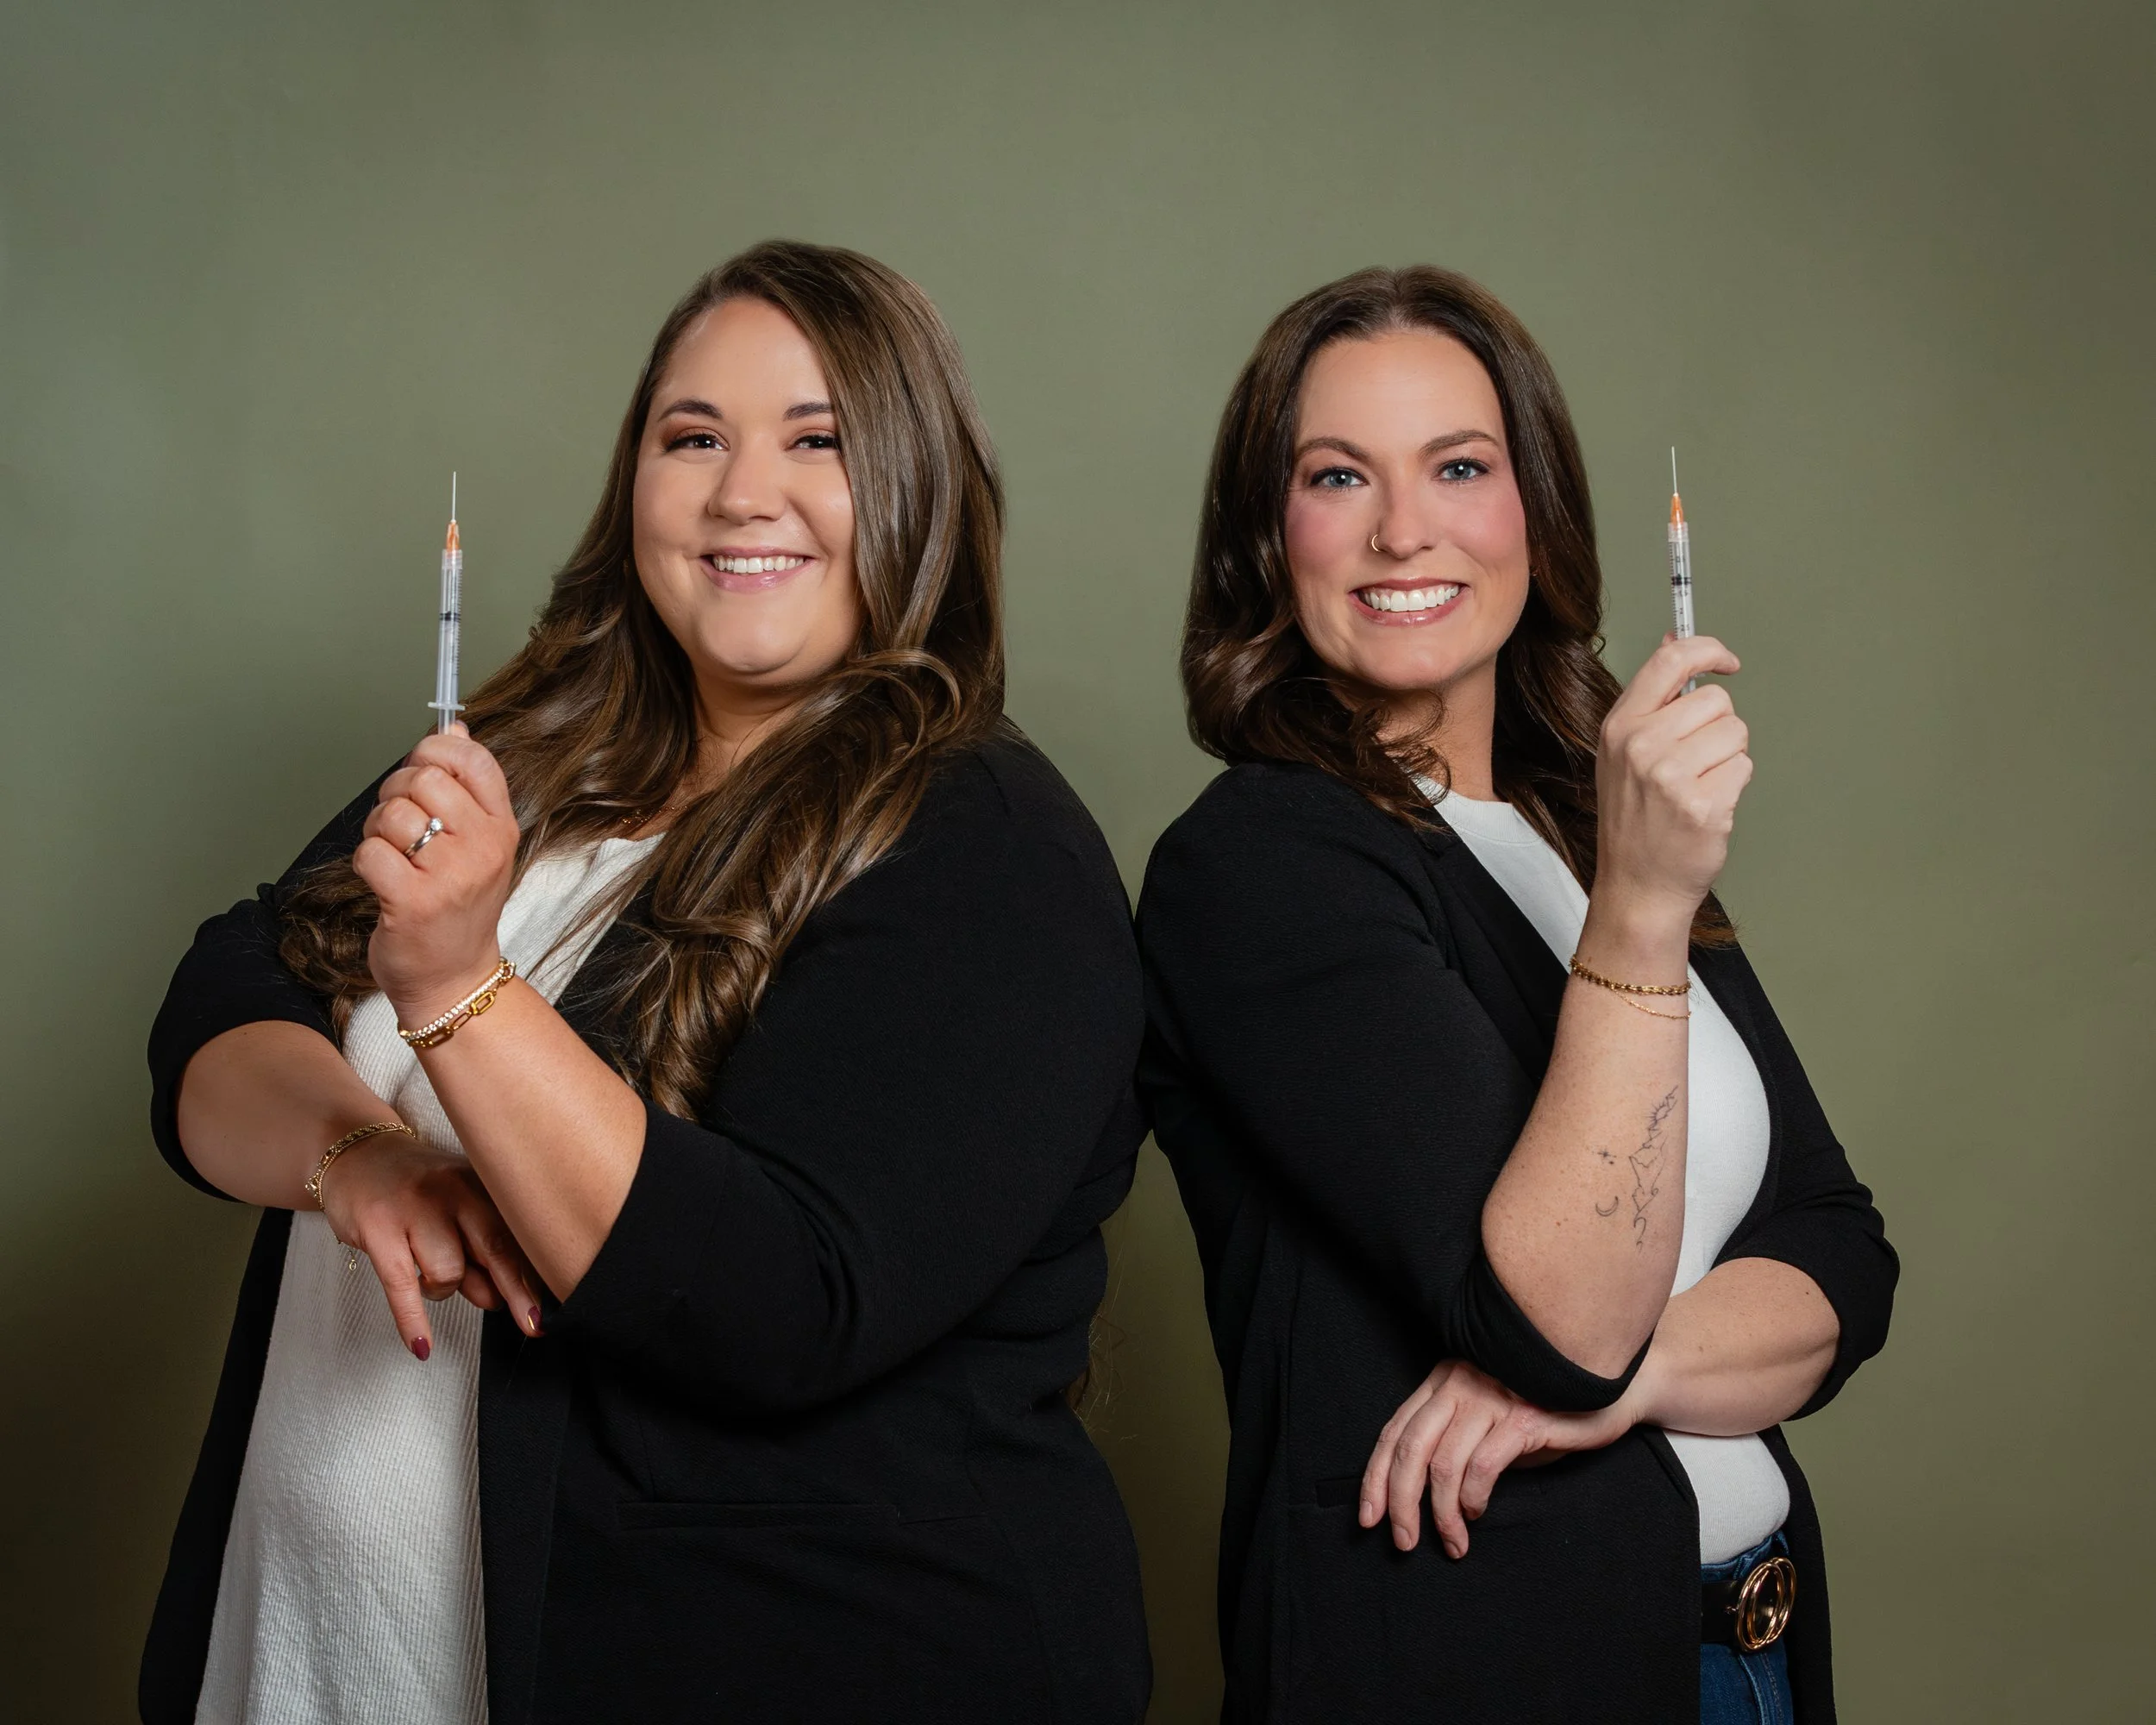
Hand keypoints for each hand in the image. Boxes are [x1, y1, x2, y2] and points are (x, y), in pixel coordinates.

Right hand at [318, 1129, 545, 1357]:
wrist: (358, 1154)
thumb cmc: (416, 1191)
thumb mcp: (457, 1210)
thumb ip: (480, 1251)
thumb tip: (503, 1299)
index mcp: (480, 1183)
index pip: (516, 1235)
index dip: (533, 1279)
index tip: (547, 1313)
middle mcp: (453, 1190)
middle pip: (494, 1248)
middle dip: (516, 1292)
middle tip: (531, 1325)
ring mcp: (414, 1207)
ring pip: (447, 1273)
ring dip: (444, 1289)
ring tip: (428, 1275)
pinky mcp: (377, 1227)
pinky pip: (401, 1285)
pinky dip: (413, 1320)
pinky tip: (422, 1346)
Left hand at [353, 725, 519, 1025]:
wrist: (455, 979)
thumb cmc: (459, 910)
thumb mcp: (478, 845)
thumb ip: (466, 787)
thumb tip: (455, 727)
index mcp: (501, 827)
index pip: (473, 759)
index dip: (435, 749)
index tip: (420, 769)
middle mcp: (483, 848)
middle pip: (423, 779)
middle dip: (395, 793)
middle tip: (398, 825)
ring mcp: (451, 876)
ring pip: (393, 814)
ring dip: (377, 831)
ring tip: (391, 856)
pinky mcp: (414, 903)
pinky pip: (370, 853)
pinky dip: (365, 863)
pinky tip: (383, 882)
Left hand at [1358, 1360, 1638, 1557]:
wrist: (1609, 1391)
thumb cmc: (1543, 1412)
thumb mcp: (1486, 1422)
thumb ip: (1453, 1443)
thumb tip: (1417, 1496)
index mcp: (1442, 1382)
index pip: (1394, 1432)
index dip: (1376, 1478)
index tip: (1369, 1519)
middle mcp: (1459, 1383)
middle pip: (1410, 1448)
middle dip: (1399, 1502)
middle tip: (1402, 1541)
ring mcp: (1491, 1397)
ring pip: (1442, 1464)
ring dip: (1442, 1513)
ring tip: (1452, 1542)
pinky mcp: (1523, 1417)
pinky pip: (1482, 1466)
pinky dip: (1473, 1497)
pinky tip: (1477, 1512)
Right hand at [1591, 635, 1750, 929]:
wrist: (1637, 885)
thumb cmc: (1634, 818)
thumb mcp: (1623, 751)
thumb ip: (1652, 698)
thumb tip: (1675, 640)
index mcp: (1620, 726)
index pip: (1671, 661)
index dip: (1708, 650)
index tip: (1727, 662)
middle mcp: (1641, 746)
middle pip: (1716, 700)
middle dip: (1719, 726)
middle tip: (1695, 761)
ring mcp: (1671, 777)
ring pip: (1735, 733)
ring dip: (1728, 757)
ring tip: (1699, 785)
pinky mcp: (1703, 805)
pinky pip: (1743, 768)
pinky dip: (1734, 786)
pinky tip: (1707, 807)